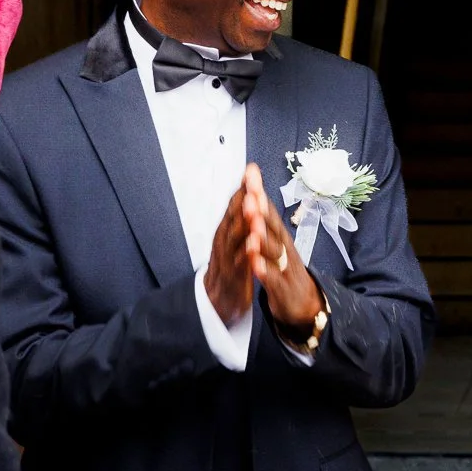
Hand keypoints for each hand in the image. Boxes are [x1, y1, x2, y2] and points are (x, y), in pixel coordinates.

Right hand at [202, 184, 256, 324]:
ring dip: (244, 221)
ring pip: (235, 238)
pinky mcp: (232, 277)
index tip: (252, 169)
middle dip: (244, 198)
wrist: (218, 301)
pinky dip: (246, 253)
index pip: (235, 205)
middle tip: (252, 181)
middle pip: (233, 216)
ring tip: (253, 205)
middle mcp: (224, 241)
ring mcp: (227, 258)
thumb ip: (240, 218)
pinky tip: (252, 243)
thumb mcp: (235, 240)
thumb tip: (248, 191)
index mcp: (227, 230)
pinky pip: (239, 264)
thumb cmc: (230, 266)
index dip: (244, 187)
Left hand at [240, 164, 323, 338]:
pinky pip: (273, 279)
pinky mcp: (283, 289)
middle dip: (261, 210)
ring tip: (252, 227)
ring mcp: (285, 268)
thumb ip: (265, 221)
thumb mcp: (275, 244)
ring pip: (274, 251)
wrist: (305, 305)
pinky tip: (254, 264)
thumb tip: (254, 192)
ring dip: (263, 238)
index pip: (268, 210)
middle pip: (273, 226)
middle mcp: (284, 248)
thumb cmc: (286, 271)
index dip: (259, 192)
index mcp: (279, 236)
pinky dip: (264, 270)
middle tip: (251, 194)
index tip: (250, 172)